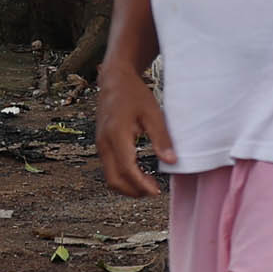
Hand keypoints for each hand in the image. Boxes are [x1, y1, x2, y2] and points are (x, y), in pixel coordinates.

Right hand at [96, 65, 175, 197]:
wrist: (114, 80)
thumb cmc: (134, 94)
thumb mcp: (153, 113)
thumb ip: (162, 138)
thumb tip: (171, 161)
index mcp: (116, 135)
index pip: (126, 169)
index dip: (141, 184)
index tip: (156, 191)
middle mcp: (104, 143)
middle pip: (114, 179)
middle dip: (133, 191)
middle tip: (153, 191)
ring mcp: (100, 144)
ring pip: (109, 176)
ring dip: (127, 186)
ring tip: (148, 185)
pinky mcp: (101, 144)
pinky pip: (109, 168)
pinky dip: (122, 176)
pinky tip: (138, 173)